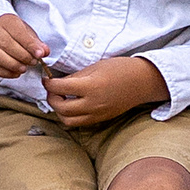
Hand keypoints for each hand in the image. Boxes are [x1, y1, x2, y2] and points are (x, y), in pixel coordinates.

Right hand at [0, 13, 48, 80]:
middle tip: (33, 62)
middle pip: (6, 44)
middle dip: (22, 56)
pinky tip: (16, 73)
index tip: (40, 55)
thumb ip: (36, 43)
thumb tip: (44, 52)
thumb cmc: (16, 34)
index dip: (30, 45)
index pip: (18, 33)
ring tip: (24, 68)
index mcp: (7, 21)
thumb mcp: (28, 33)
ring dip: (12, 65)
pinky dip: (4, 73)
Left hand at [43, 56, 168, 128]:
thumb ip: (75, 77)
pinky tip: (72, 105)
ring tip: (61, 99)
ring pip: (68, 120)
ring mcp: (97, 114)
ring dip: (59, 111)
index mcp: (91, 87)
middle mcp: (92, 104)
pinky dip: (70, 116)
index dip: (49, 84)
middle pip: (61, 108)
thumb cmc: (120, 69)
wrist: (142, 82)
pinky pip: (79, 123)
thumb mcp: (95, 67)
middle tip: (52, 90)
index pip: (60, 88)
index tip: (47, 79)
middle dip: (51, 98)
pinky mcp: (100, 119)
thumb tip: (58, 83)